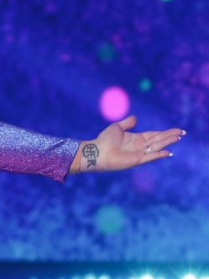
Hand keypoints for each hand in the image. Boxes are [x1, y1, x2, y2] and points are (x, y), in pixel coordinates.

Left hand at [70, 115, 185, 172]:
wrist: (96, 152)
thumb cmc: (104, 140)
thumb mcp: (117, 127)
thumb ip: (127, 123)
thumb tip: (136, 118)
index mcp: (136, 138)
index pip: (154, 135)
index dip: (165, 132)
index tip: (177, 130)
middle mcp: (139, 146)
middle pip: (158, 140)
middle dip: (170, 136)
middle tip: (182, 133)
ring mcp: (138, 153)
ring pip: (156, 146)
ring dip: (167, 142)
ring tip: (178, 138)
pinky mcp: (136, 160)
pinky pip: (150, 157)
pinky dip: (158, 154)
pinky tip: (168, 152)